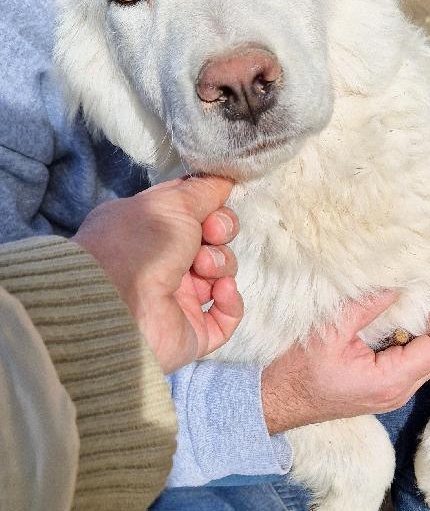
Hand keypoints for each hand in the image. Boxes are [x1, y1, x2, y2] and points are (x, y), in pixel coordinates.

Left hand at [73, 176, 242, 373]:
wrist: (119, 304)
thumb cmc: (140, 244)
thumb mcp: (172, 202)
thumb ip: (203, 190)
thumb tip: (223, 180)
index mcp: (150, 229)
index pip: (192, 212)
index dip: (211, 206)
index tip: (213, 206)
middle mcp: (162, 261)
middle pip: (213, 240)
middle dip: (220, 233)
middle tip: (210, 235)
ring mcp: (178, 298)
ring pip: (222, 273)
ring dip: (221, 264)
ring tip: (203, 268)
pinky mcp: (192, 331)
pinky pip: (226, 314)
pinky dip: (230, 300)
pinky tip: (221, 291)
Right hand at [261, 293, 429, 432]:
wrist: (282, 400)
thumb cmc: (301, 370)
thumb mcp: (332, 331)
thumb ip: (367, 307)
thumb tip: (396, 285)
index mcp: (391, 380)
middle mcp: (400, 392)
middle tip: (421, 292)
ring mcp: (395, 394)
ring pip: (429, 359)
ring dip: (425, 330)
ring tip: (408, 303)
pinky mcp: (387, 390)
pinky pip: (414, 364)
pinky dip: (412, 341)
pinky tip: (395, 322)